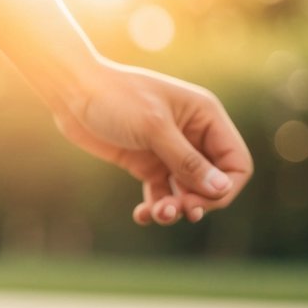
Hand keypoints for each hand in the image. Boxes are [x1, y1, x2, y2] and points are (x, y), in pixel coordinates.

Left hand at [54, 61, 252, 224]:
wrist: (73, 92)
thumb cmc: (115, 98)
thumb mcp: (153, 128)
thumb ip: (187, 161)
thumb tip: (221, 189)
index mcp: (206, 117)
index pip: (235, 162)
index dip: (224, 188)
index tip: (199, 204)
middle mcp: (193, 135)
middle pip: (212, 182)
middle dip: (196, 201)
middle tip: (173, 212)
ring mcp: (169, 151)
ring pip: (186, 192)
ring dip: (174, 208)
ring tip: (155, 215)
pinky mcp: (146, 163)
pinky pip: (161, 193)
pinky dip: (155, 207)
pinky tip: (142, 215)